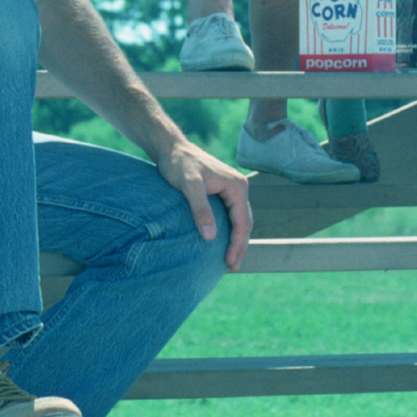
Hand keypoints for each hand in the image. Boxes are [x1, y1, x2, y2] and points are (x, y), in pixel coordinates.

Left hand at [154, 137, 252, 271]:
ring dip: (237, 240)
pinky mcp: (223, 191)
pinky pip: (232, 215)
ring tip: (231, 261)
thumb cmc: (179, 165)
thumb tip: (210, 237)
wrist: (171, 148)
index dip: (236, 244)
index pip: (242, 222)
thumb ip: (200, 209)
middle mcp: (239, 186)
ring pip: (240, 220)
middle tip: (232, 268)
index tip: (228, 263)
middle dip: (240, 246)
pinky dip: (231, 230)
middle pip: (245, 223)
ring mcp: (232, 188)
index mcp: (237, 186)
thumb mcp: (189, 186)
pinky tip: (223, 242)